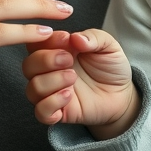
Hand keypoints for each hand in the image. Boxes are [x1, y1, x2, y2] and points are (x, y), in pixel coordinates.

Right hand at [22, 29, 138, 139]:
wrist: (122, 95)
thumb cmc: (110, 67)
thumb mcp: (108, 45)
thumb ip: (94, 37)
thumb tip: (75, 37)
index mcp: (57, 51)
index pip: (36, 43)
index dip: (45, 40)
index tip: (65, 39)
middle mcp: (49, 72)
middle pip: (28, 65)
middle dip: (45, 60)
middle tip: (68, 59)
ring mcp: (52, 93)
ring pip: (32, 88)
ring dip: (51, 81)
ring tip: (72, 77)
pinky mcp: (59, 112)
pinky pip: (41, 112)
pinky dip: (51, 103)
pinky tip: (69, 96)